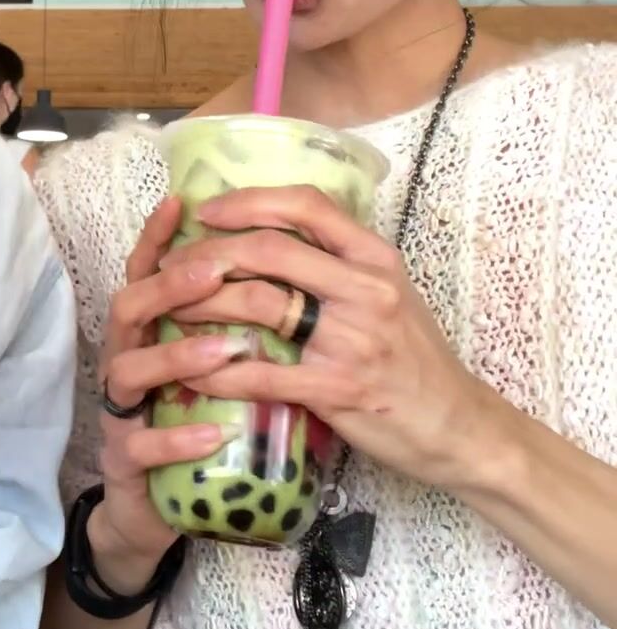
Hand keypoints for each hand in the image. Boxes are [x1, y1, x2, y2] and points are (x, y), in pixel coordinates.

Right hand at [93, 196, 245, 587]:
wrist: (157, 508)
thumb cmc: (194, 422)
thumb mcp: (214, 368)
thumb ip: (233, 325)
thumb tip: (284, 273)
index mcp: (150, 332)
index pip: (147, 272)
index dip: (158, 237)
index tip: (184, 203)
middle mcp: (127, 361)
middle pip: (129, 308)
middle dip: (169, 287)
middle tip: (213, 274)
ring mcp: (120, 412)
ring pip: (130, 371)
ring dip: (177, 356)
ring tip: (226, 351)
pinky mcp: (124, 462)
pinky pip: (142, 446)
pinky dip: (176, 438)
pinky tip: (212, 435)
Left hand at [166, 183, 486, 494]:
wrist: (457, 426)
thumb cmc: (416, 359)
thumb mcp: (391, 294)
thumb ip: (341, 265)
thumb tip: (274, 237)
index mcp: (376, 258)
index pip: (306, 206)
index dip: (248, 201)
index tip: (207, 212)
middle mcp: (366, 289)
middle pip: (270, 249)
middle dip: (210, 253)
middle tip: (174, 268)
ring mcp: (352, 339)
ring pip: (258, 302)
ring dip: (202, 305)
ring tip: (172, 310)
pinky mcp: (336, 388)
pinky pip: (260, 373)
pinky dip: (216, 371)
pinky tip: (190, 372)